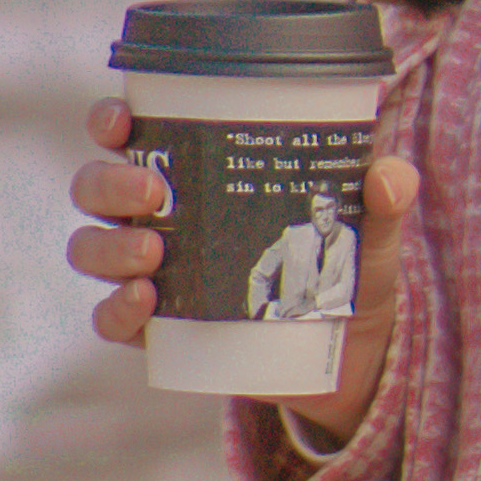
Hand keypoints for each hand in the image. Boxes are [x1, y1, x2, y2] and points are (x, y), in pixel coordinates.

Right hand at [68, 100, 420, 437]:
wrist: (349, 361)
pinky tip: (145, 302)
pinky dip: (116, 310)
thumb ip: (383, 204)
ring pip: (90, 249)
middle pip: (93, 188)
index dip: (109, 121)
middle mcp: (157, 219)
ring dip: (109, 245)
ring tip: (155, 250)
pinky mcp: (157, 334)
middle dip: (109, 182)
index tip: (122, 120)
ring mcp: (151, 277)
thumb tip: (390, 177)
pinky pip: (109, 320)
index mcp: (194, 176)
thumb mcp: (368, 237)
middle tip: (155, 190)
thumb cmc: (345, 275)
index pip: (129, 136)